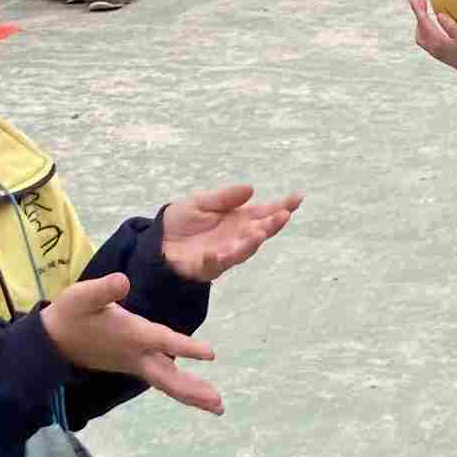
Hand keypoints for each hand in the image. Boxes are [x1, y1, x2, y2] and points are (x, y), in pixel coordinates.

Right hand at [40, 270, 223, 414]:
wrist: (53, 341)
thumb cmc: (70, 314)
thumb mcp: (82, 296)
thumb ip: (103, 289)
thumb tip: (122, 282)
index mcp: (130, 335)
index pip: (162, 340)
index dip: (186, 346)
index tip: (210, 354)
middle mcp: (135, 354)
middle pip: (168, 378)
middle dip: (193, 391)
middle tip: (219, 405)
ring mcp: (134, 363)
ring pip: (166, 381)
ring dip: (191, 393)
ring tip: (216, 404)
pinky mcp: (132, 365)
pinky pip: (160, 379)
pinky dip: (178, 386)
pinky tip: (194, 390)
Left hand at [158, 183, 297, 283]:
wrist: (158, 243)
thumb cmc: (183, 222)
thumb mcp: (201, 202)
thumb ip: (224, 197)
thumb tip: (251, 189)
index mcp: (239, 219)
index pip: (265, 212)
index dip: (283, 206)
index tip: (298, 198)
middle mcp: (237, 237)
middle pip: (261, 230)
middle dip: (273, 224)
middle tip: (283, 214)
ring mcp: (225, 253)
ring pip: (244, 250)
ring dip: (252, 242)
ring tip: (260, 232)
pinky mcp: (208, 266)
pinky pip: (216, 264)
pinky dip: (220, 258)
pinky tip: (221, 252)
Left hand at [408, 0, 456, 72]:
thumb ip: (451, 26)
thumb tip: (439, 15)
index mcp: (438, 43)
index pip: (424, 24)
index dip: (418, 10)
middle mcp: (434, 49)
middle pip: (419, 31)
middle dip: (419, 16)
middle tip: (422, 3)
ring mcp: (437, 53)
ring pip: (422, 37)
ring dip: (421, 24)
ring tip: (426, 12)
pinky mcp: (441, 55)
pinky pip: (427, 41)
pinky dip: (426, 30)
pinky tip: (434, 26)